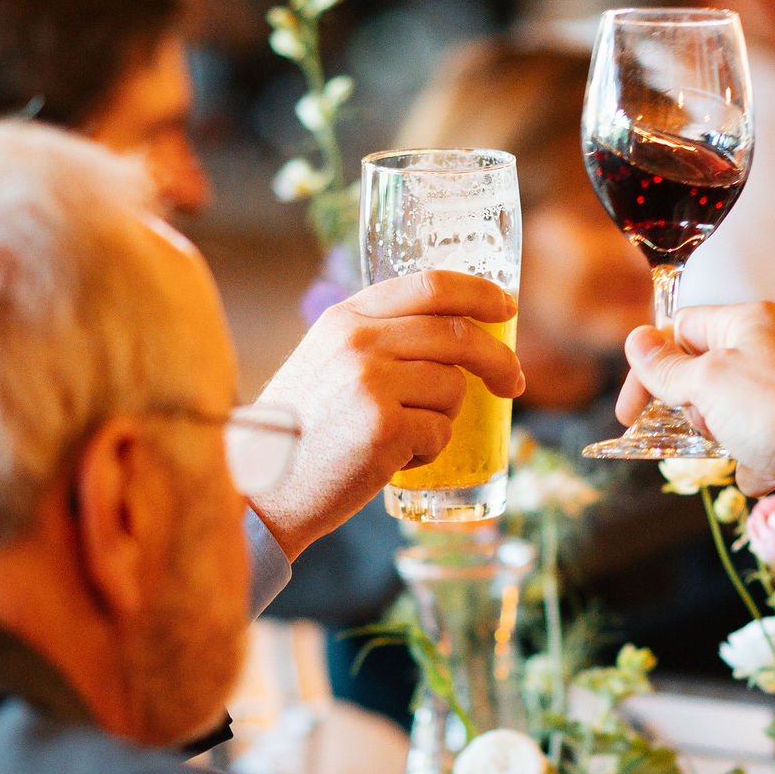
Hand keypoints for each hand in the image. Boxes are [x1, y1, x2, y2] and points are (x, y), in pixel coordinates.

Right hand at [251, 271, 523, 558]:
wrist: (262, 488)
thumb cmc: (302, 432)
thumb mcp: (326, 363)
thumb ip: (376, 341)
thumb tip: (456, 334)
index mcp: (345, 318)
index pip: (430, 285)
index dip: (479, 293)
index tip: (506, 308)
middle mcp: (357, 341)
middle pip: (458, 334)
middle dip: (498, 359)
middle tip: (512, 384)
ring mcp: (370, 383)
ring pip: (453, 387)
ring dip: (444, 418)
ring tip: (402, 437)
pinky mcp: (384, 428)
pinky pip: (441, 431)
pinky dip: (429, 451)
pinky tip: (392, 460)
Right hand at [614, 302, 774, 558]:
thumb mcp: (709, 384)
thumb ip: (667, 368)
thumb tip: (635, 341)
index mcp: (747, 322)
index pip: (680, 329)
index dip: (649, 367)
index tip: (631, 412)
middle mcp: (771, 347)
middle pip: (703, 374)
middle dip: (692, 410)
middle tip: (701, 428)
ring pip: (730, 413)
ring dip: (724, 440)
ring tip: (741, 449)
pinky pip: (761, 442)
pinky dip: (756, 462)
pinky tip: (768, 470)